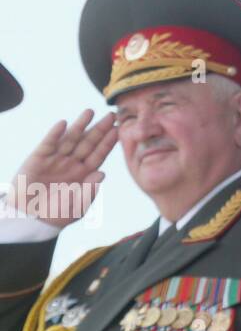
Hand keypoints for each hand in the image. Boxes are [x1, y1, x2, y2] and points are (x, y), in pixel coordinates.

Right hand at [9, 110, 117, 228]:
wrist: (30, 219)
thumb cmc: (57, 214)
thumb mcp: (78, 206)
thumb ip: (90, 191)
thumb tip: (102, 174)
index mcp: (85, 173)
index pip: (99, 154)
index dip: (109, 142)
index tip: (120, 130)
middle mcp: (72, 163)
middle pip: (88, 142)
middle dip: (100, 129)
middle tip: (112, 115)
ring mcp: (56, 159)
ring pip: (70, 139)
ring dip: (80, 125)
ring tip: (90, 112)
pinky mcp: (38, 159)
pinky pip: (48, 144)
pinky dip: (55, 134)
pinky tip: (63, 123)